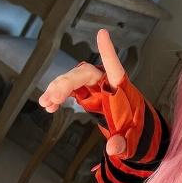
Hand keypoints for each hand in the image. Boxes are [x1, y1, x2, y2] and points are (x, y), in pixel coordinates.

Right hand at [38, 28, 128, 156]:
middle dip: (68, 82)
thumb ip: (123, 143)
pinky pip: (68, 90)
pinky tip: (49, 106)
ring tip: (46, 102)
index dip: (108, 51)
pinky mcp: (85, 94)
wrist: (132, 133)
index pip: (114, 67)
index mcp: (121, 88)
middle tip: (54, 97)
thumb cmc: (135, 130)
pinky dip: (57, 97)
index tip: (102, 34)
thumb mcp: (131, 141)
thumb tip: (113, 148)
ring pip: (72, 79)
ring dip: (57, 88)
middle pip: (85, 73)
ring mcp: (94, 87)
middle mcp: (105, 82)